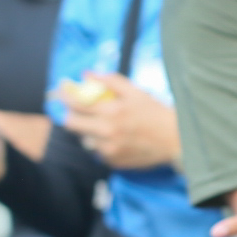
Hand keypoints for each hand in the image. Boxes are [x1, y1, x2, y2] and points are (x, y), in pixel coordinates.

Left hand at [56, 72, 179, 171]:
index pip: (76, 105)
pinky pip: (98, 152)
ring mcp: (109, 150)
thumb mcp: (136, 92)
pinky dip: (103, 144)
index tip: (61, 93)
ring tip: (105, 126)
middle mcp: (107, 132)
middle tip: (77, 112)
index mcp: (112, 111)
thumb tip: (88, 74)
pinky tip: (117, 139)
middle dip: (72, 116)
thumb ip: (110, 81)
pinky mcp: (113, 162)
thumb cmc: (156, 113)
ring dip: (90, 132)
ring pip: (85, 140)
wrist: (175, 141)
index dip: (65, 98)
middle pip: (73, 125)